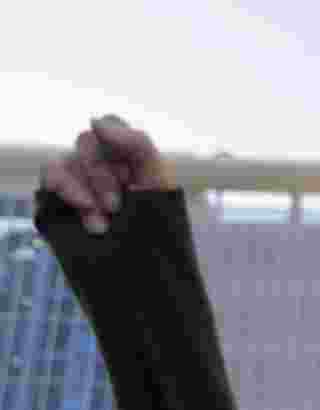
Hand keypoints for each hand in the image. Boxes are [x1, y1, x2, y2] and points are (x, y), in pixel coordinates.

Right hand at [39, 115, 175, 234]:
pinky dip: (64, 189)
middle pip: (86, 143)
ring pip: (66, 161)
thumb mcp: (160, 182)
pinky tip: (82, 208)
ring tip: (100, 225)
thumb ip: (137, 144)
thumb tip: (94, 120)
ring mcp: (78, 180)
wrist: (145, 269)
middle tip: (115, 207)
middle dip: (101, 176)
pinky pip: (50, 176)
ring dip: (83, 191)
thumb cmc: (159, 226)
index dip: (117, 141)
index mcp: (126, 156)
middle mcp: (100, 163)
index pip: (110, 126)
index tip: (129, 172)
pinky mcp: (58, 197)